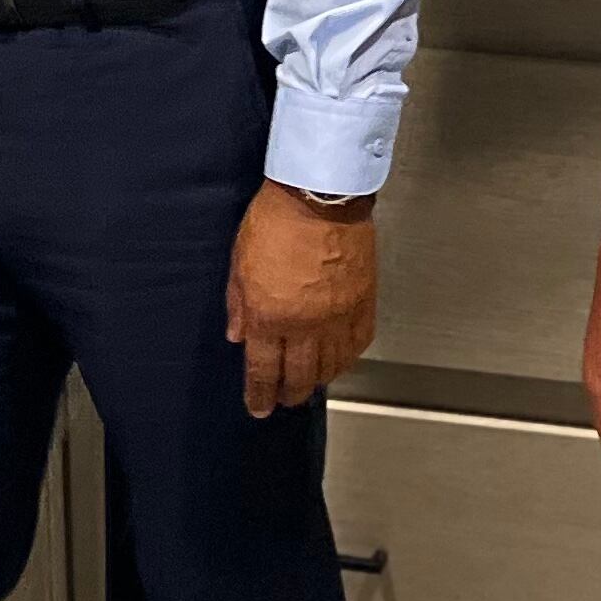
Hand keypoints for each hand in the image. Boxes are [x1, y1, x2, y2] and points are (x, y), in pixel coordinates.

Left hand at [226, 185, 376, 415]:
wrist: (321, 193)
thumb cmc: (276, 218)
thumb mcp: (240, 260)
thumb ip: (238, 303)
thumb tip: (237, 334)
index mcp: (270, 315)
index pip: (263, 370)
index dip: (260, 394)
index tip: (259, 407)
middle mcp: (306, 324)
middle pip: (300, 377)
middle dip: (290, 393)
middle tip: (285, 399)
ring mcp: (338, 316)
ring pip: (331, 366)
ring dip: (319, 380)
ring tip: (311, 383)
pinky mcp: (363, 302)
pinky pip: (357, 343)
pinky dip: (348, 358)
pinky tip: (340, 359)